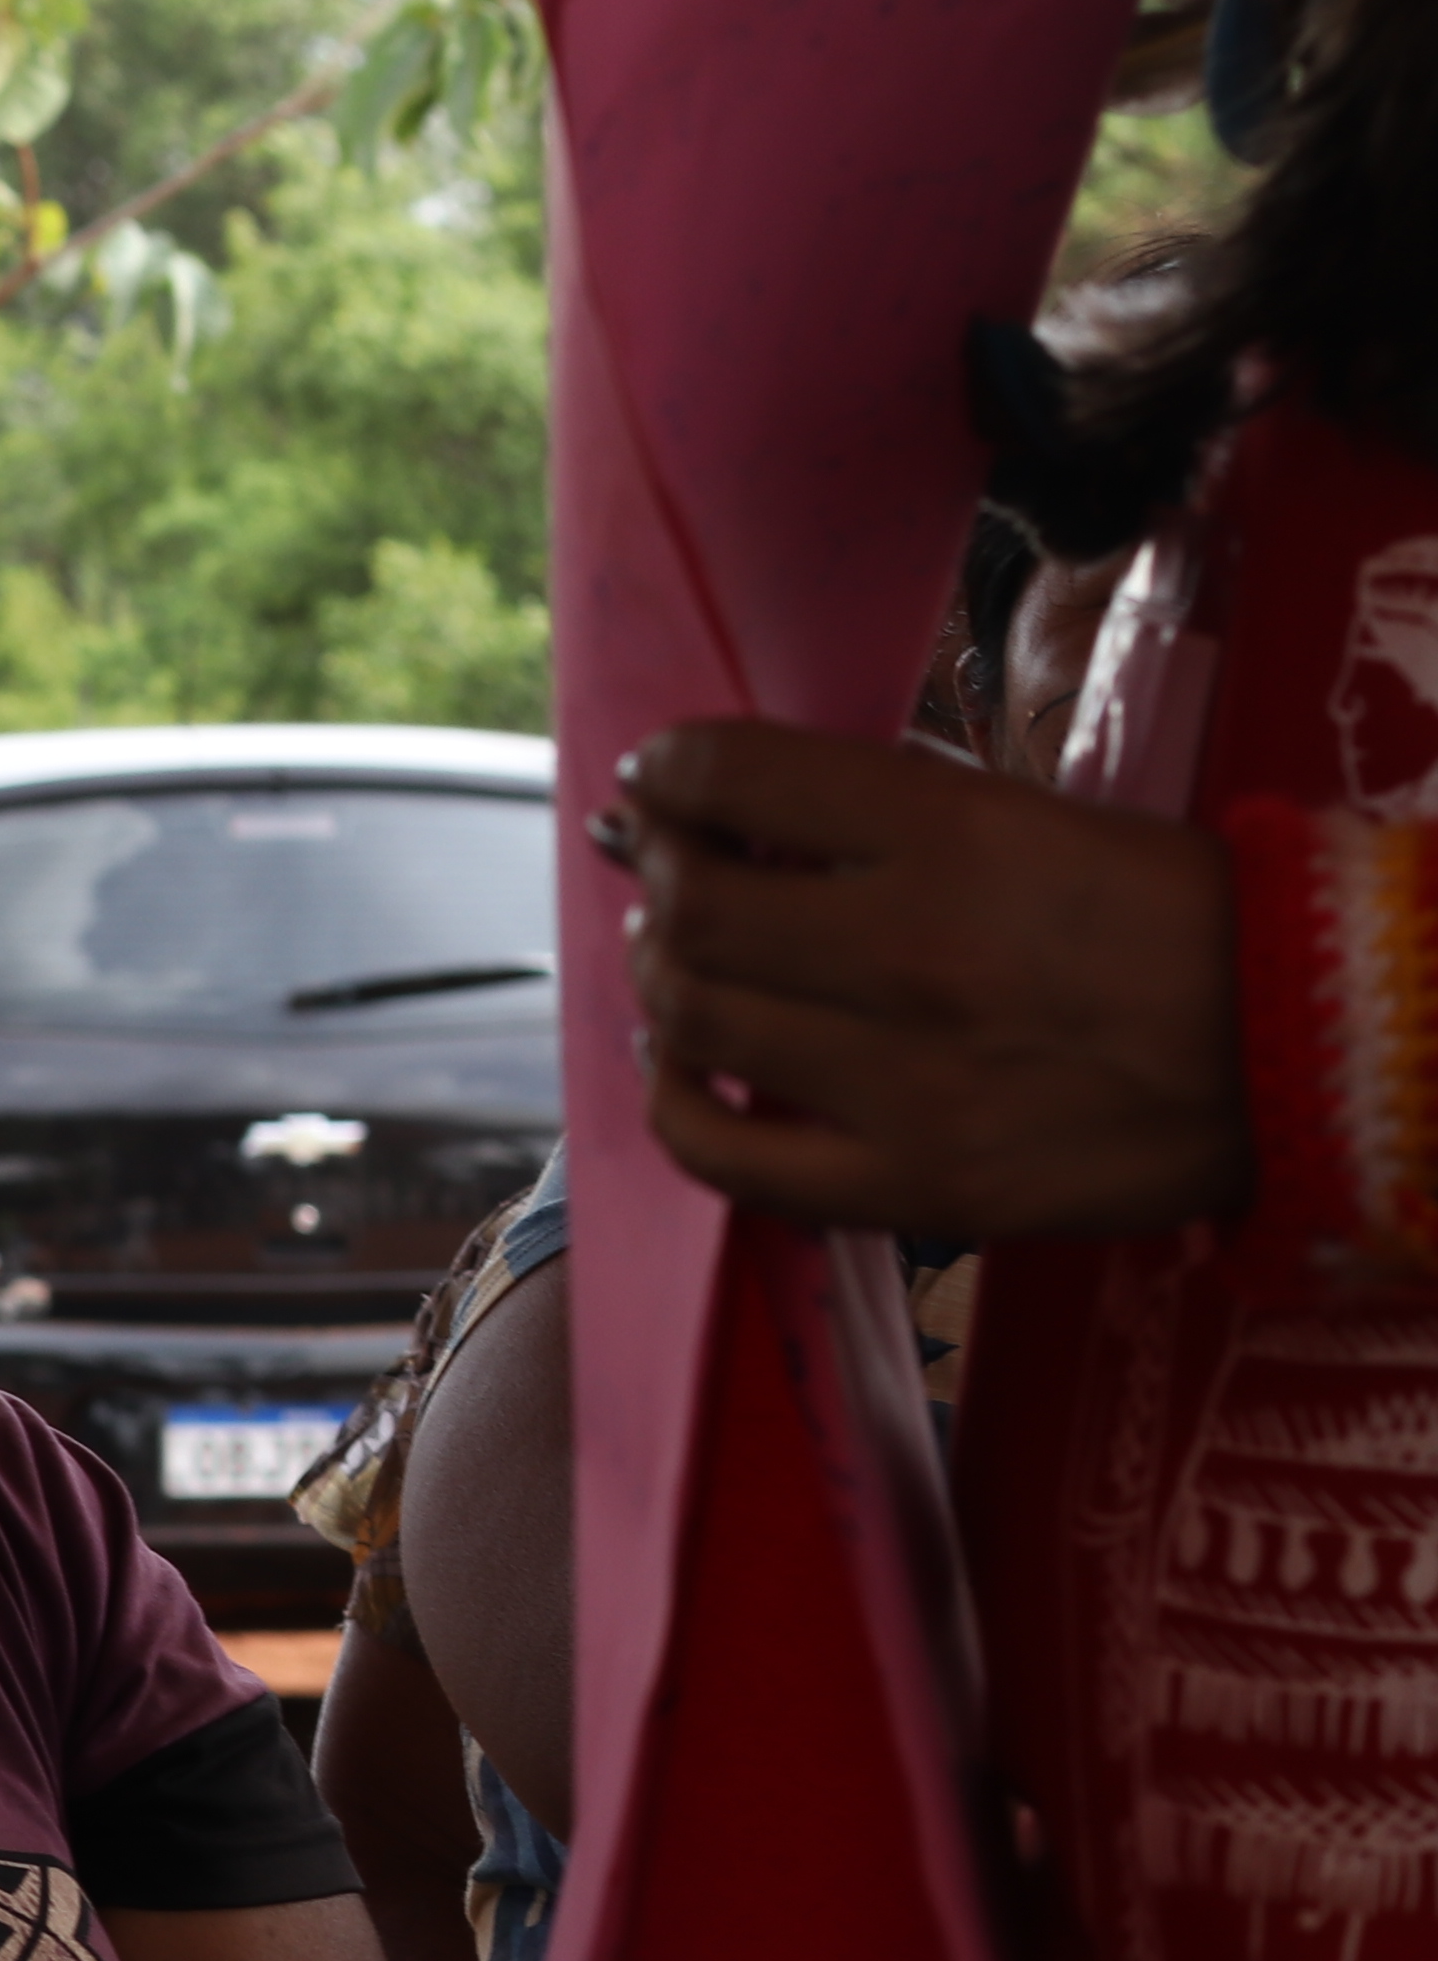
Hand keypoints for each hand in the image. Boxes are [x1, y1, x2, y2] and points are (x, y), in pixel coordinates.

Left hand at [610, 722, 1245, 1238]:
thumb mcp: (1042, 820)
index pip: (741, 779)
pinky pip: (725, 1157)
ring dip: (658, 979)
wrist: (1304, 1052)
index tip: (658, 781)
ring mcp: (902, 1082)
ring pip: (693, 1019)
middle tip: (665, 871)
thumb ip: (898, 817)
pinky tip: (684, 1065)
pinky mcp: (911, 1185)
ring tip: (677, 960)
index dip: (670, 774)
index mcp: (956, 838)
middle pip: (692, 909)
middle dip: (655, 876)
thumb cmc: (1176, 922)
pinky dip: (674, 1102)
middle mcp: (912, 955)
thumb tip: (743, 813)